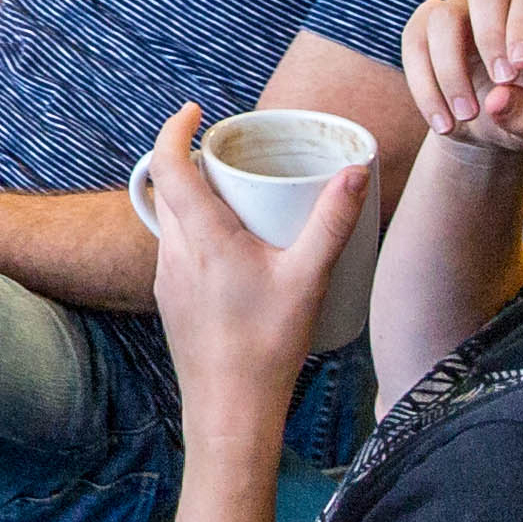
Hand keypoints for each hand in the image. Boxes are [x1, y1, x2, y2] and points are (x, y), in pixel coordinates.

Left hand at [139, 108, 366, 441]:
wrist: (230, 410)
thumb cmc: (268, 345)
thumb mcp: (309, 277)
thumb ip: (333, 221)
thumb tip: (355, 171)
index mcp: (201, 235)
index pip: (167, 163)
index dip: (173, 129)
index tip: (194, 111)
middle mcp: (174, 250)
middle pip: (168, 187)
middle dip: (190, 160)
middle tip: (228, 152)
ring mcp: (168, 277)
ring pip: (169, 219)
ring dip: (192, 198)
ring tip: (235, 196)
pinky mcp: (171, 300)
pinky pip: (175, 248)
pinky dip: (194, 231)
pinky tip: (229, 247)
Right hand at [400, 0, 522, 155]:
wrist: (487, 128)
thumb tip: (496, 100)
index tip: (522, 66)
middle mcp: (495, 4)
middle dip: (490, 33)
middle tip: (500, 81)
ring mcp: (457, 13)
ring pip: (442, 17)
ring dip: (450, 70)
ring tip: (466, 116)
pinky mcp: (423, 29)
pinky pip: (413, 42)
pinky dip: (424, 85)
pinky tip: (442, 122)